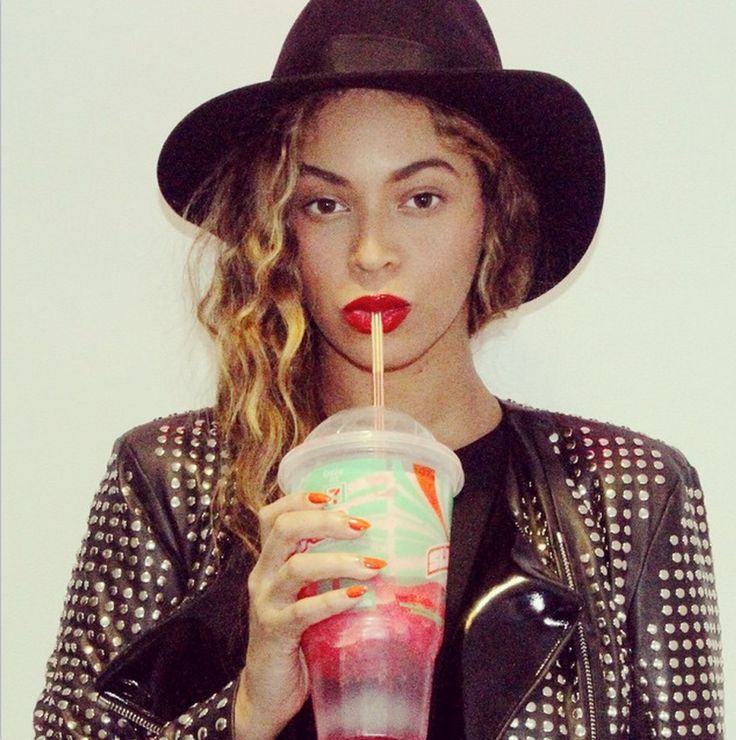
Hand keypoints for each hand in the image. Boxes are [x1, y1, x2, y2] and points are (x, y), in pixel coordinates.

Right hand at [233, 491, 384, 738]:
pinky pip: (304, 610)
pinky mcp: (274, 632)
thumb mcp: (305, 595)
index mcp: (269, 561)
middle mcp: (262, 576)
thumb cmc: (296, 636)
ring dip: (338, 561)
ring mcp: (265, 603)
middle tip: (361, 525)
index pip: (272, 516)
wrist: (267, 691)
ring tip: (372, 563)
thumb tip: (375, 545)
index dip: (298, 499)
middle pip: (283, 530)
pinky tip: (358, 595)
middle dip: (324, 522)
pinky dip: (333, 599)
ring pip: (296, 567)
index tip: (332, 494)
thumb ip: (324, 571)